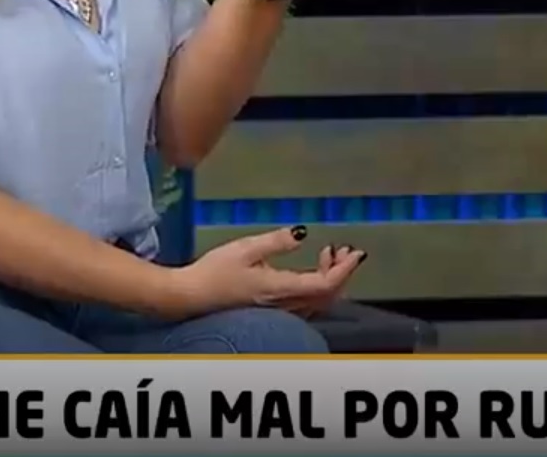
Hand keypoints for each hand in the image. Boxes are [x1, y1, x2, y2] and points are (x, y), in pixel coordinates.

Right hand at [177, 226, 362, 315]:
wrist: (190, 298)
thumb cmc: (215, 272)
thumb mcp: (245, 248)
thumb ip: (277, 242)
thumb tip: (303, 233)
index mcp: (281, 289)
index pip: (326, 284)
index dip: (345, 270)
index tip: (356, 252)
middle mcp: (286, 305)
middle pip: (328, 295)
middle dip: (342, 272)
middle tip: (346, 249)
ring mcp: (280, 312)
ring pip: (319, 301)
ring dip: (331, 279)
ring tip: (330, 254)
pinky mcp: (272, 312)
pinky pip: (308, 303)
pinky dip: (318, 286)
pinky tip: (309, 269)